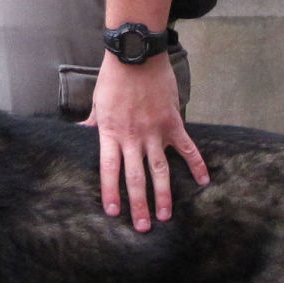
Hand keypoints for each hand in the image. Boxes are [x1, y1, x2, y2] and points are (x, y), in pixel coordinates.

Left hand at [86, 51, 209, 230]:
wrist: (136, 55)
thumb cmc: (114, 77)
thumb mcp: (97, 102)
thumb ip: (92, 123)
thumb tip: (80, 134)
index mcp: (110, 133)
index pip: (109, 171)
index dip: (111, 193)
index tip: (114, 213)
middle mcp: (132, 138)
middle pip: (135, 178)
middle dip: (139, 205)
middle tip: (143, 227)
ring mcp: (154, 132)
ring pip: (160, 171)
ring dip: (163, 195)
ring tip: (165, 216)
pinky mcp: (172, 123)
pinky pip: (187, 148)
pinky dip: (196, 165)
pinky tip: (204, 181)